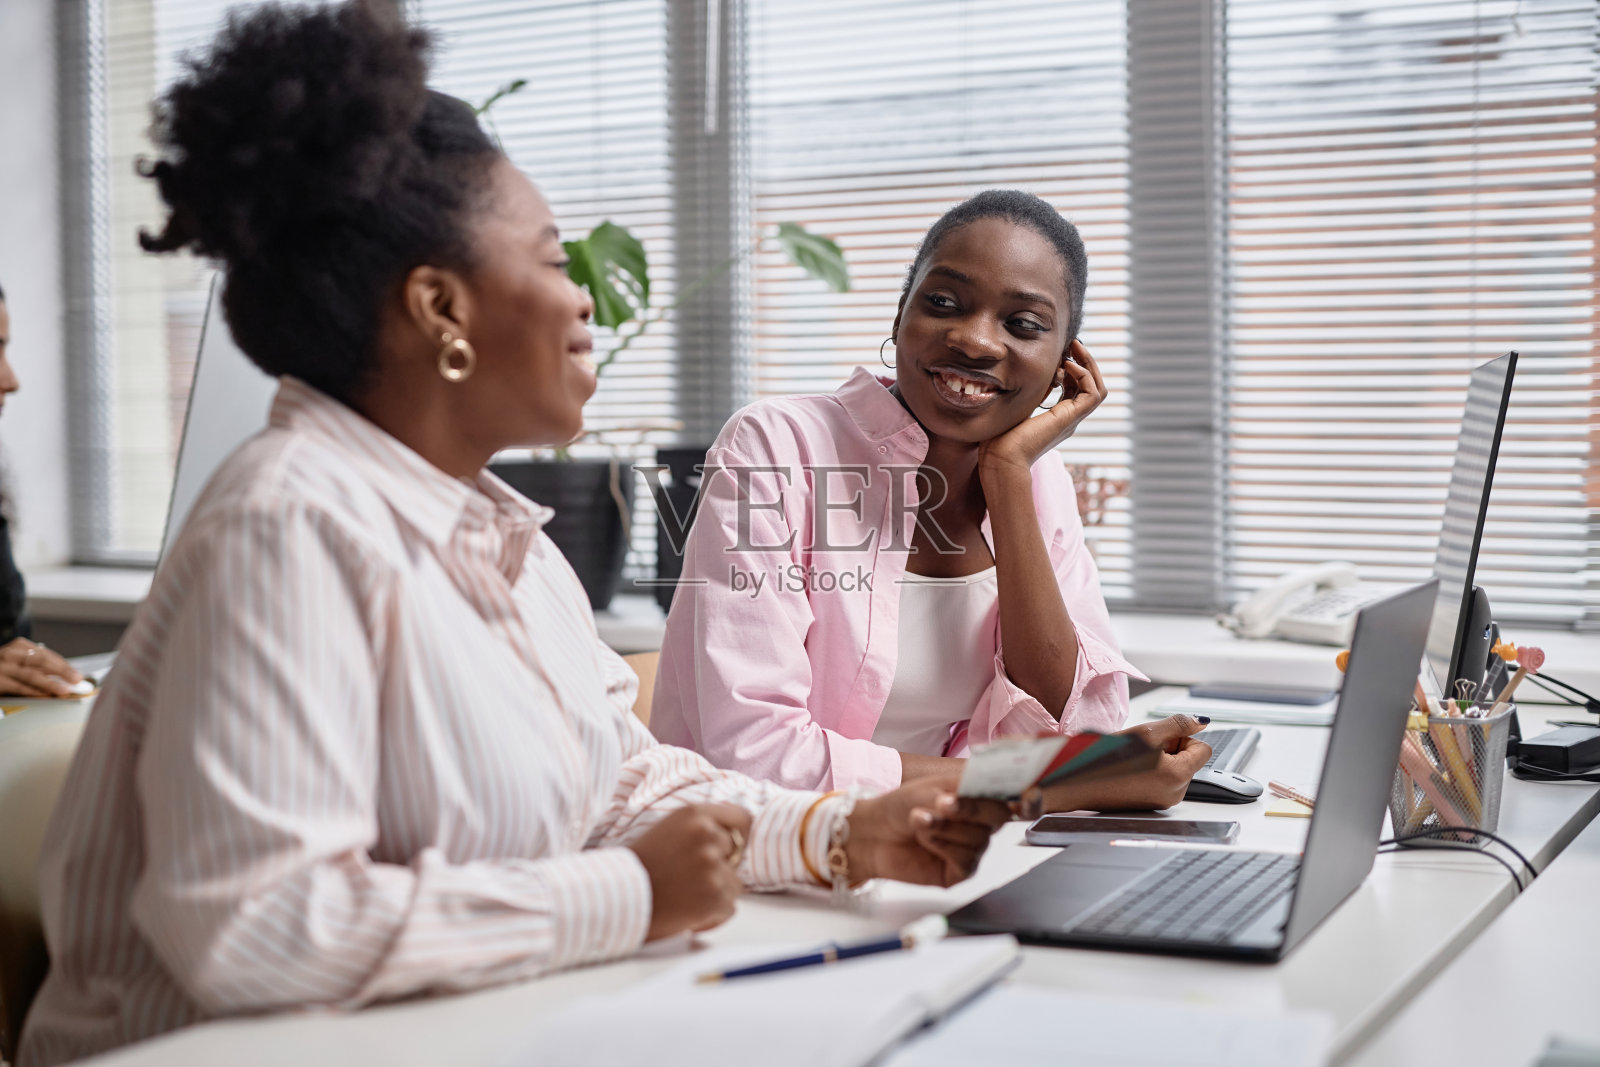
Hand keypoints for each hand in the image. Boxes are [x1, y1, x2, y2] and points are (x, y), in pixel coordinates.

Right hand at [0, 638, 84, 697]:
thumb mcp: (17, 663)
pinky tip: (44, 696)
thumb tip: (64, 678)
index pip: (45, 654)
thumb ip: (36, 667)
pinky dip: (32, 691)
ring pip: (30, 674)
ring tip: (64, 690)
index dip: (63, 665)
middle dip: (61, 670)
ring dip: (49, 683)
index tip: (77, 675)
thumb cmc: (2, 671)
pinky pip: (17, 686)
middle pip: (40, 660)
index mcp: (18, 646)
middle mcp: (9, 653)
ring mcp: (1, 666)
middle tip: (76, 680)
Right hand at [627, 803, 750, 941]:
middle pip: (736, 854)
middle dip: (720, 867)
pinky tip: (687, 912)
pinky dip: (712, 915)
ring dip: (715, 893)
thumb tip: (736, 839)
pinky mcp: (715, 896)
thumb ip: (702, 828)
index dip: (737, 836)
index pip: (742, 817)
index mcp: (694, 814)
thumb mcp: (670, 829)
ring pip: (734, 884)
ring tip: (684, 896)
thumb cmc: (641, 867)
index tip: (729, 850)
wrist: (618, 899)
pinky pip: (729, 908)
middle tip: (689, 878)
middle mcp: (707, 836)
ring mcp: (712, 867)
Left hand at [844, 777, 1010, 887]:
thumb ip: (960, 788)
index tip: (1005, 787)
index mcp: (978, 796)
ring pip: (980, 838)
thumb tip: (982, 787)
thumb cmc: (902, 806)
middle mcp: (980, 822)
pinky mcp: (961, 870)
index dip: (1018, 792)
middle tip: (943, 803)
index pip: (1009, 792)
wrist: (875, 832)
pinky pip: (966, 859)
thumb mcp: (931, 787)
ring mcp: (973, 847)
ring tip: (919, 819)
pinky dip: (944, 846)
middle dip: (971, 808)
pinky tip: (925, 839)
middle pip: (1000, 816)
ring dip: (947, 827)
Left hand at [978, 340, 1105, 477]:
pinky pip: (1093, 393)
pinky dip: (1083, 375)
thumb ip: (1023, 391)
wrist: (1000, 458)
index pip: (1074, 388)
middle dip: (1084, 362)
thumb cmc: (997, 438)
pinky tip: (1065, 365)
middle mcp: (1068, 419)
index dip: (1070, 368)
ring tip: (1073, 348)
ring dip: (1088, 364)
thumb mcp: (1013, 406)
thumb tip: (1023, 372)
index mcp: (1056, 418)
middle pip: (1090, 387)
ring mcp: (1071, 420)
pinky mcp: (1071, 419)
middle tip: (1073, 343)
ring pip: (1097, 389)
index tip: (1058, 353)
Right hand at [1032, 715, 1210, 814]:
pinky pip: (1160, 781)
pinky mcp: (1149, 804)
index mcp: (1177, 777)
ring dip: (1159, 759)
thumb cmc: (1106, 760)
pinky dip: (1149, 771)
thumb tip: (1201, 722)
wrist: (1077, 782)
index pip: (1203, 749)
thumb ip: (1179, 724)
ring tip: (1132, 759)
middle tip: (1142, 748)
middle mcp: (1174, 794)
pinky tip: (1129, 769)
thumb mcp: (1146, 732)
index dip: (1183, 737)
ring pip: (1174, 769)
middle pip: (1188, 760)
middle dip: (1170, 748)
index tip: (1161, 737)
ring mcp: (1162, 801)